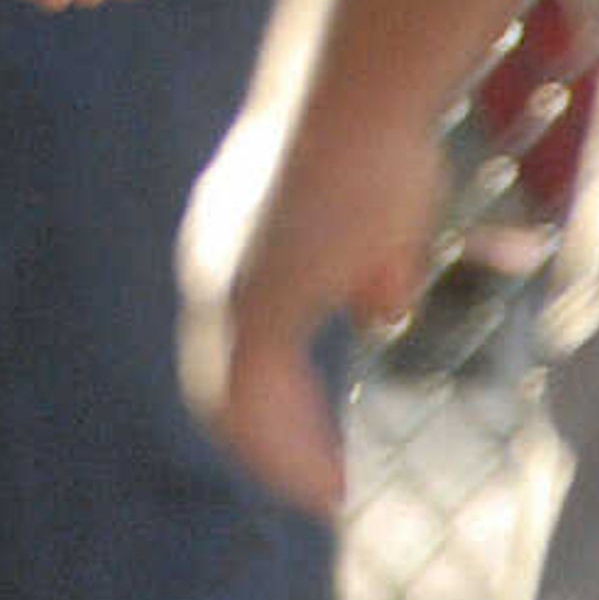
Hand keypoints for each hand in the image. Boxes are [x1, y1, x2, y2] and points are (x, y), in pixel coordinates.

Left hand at [177, 90, 443, 515]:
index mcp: (237, 244)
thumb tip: (378, 309)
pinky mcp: (246, 307)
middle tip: (316, 482)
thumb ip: (375, 266)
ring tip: (324, 496)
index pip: (240, 339)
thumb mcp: (385, 215)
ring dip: (278, 455)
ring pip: (230, 401)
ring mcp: (222, 287)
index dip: (276, 392)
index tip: (316, 433)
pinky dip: (281, 453)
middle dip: (272, 434)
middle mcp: (214, 267)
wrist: (359, 103)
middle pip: (223, 376)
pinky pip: (248, 404)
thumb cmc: (380, 142)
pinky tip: (322, 487)